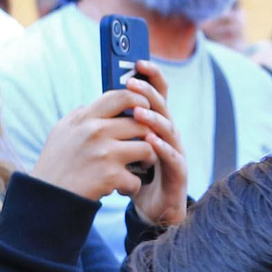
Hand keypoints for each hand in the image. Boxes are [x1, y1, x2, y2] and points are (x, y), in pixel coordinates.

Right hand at [31, 87, 158, 200]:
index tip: (145, 109)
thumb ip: (79, 117)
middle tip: (145, 146)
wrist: (46, 199)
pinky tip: (123, 189)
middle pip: (140, 123)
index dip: (139, 100)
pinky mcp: (110, 176)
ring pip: (146, 148)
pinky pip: (137, 178)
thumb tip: (94, 105)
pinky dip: (132, 186)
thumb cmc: (55, 166)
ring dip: (148, 159)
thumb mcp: (61, 132)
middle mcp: (95, 131)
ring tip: (140, 167)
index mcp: (84, 118)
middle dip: (149, 136)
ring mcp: (104, 153)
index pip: (120, 96)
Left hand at [125, 63, 186, 227]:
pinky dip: (161, 148)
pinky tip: (150, 141)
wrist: (153, 210)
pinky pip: (172, 157)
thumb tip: (92, 108)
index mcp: (156, 126)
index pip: (156, 95)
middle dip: (148, 93)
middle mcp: (169, 135)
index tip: (137, 62)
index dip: (150, 78)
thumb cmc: (139, 178)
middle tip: (132, 82)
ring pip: (169, 129)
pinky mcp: (179, 173)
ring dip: (154, 119)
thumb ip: (115, 131)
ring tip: (139, 112)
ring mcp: (176, 152)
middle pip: (162, 106)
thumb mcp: (123, 150)